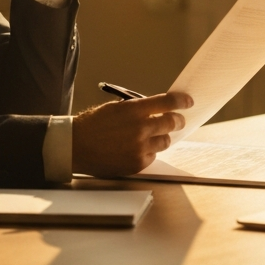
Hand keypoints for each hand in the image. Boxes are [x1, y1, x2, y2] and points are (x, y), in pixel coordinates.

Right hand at [72, 92, 192, 176]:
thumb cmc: (93, 124)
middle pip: (172, 123)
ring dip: (162, 137)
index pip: (167, 102)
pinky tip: (137, 149)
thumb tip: (158, 110)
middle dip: (177, 121)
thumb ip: (137, 109)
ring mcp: (140, 147)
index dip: (181, 101)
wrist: (76, 146)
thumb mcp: (115, 108)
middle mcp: (140, 128)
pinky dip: (149, 151)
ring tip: (152, 135)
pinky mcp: (138, 163)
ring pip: (165, 141)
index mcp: (134, 110)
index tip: (188, 102)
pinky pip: (153, 156)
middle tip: (178, 120)